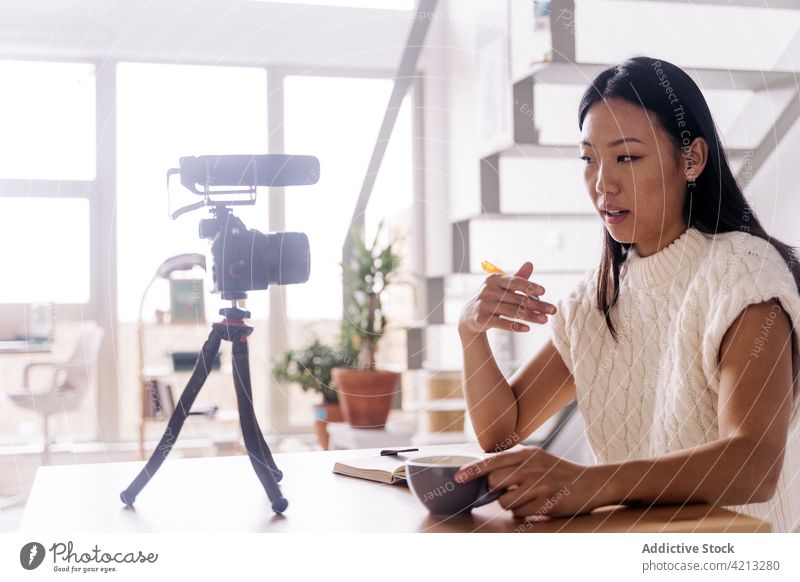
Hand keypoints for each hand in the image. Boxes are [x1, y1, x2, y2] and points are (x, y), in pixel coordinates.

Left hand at [453, 446, 611, 518]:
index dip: (472, 470)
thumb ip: (513, 461)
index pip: (491, 461)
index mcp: (526, 453)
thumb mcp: (537, 457)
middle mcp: (531, 467)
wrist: (589, 483)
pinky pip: (519, 513)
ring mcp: (538, 485)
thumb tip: (484, 471)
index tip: (457, 478)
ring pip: (504, 500)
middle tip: (508, 489)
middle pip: (493, 482)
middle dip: (494, 490)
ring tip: (525, 498)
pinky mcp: (545, 503)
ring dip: (509, 504)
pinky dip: (523, 512)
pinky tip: (536, 505)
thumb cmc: (558, 471)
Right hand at [458, 261, 556, 335]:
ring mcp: (483, 304)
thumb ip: (517, 277)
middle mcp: (488, 290)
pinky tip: (527, 328)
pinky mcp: (481, 318)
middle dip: (537, 305)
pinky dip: (515, 326)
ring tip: (544, 320)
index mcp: (494, 279)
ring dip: (530, 317)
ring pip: (511, 311)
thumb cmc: (491, 297)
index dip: (529, 286)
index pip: (515, 282)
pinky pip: (501, 323)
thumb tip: (530, 264)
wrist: (468, 314)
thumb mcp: (501, 286)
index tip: (543, 292)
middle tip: (552, 310)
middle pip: (517, 298)